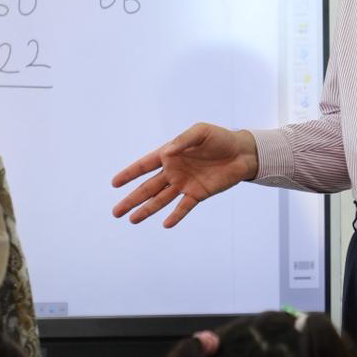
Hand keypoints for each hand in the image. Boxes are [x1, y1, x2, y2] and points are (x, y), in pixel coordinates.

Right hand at [111, 123, 258, 227]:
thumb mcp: (200, 132)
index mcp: (170, 155)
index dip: (129, 174)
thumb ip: (182, 142)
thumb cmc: (219, 138)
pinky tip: (166, 224)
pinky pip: (183, 206)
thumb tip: (166, 153)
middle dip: (131, 199)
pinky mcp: (198, 193)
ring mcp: (184, 184)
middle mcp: (173, 171)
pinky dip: (175, 215)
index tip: (114, 183)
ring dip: (146, 210)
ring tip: (131, 220)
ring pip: (160, 200)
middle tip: (115, 212)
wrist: (242, 152)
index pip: (144, 166)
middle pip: (147, 188)